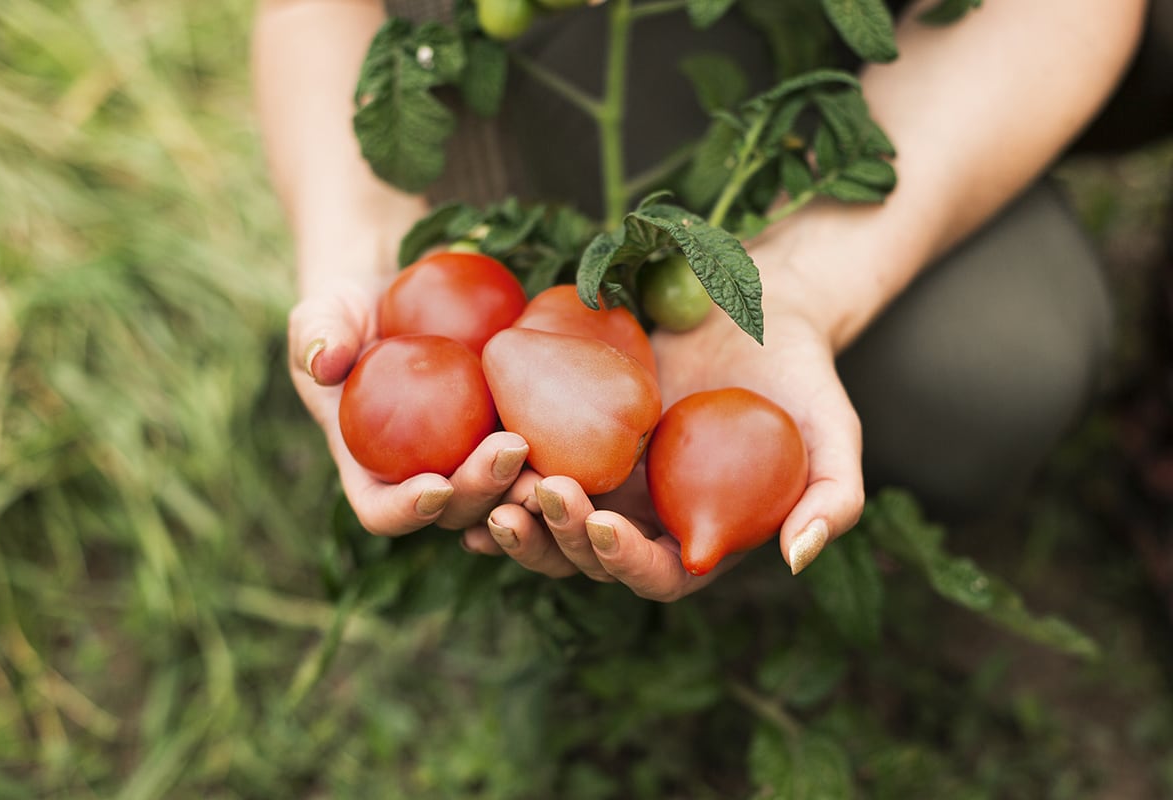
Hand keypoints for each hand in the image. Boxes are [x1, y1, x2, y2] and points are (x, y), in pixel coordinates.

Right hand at [288, 267, 531, 535]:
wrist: (400, 294)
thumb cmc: (350, 309)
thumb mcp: (323, 315)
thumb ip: (317, 336)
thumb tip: (325, 360)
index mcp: (368, 469)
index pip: (381, 510)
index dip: (406, 511)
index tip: (434, 485)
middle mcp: (422, 478)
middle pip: (454, 511)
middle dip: (483, 491)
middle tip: (512, 449)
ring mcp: (469, 460)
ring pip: (503, 496)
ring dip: (529, 487)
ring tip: (556, 460)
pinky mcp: (506, 433)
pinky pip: (536, 457)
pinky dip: (557, 455)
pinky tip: (582, 436)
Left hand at [462, 291, 863, 597]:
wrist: (758, 305)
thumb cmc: (803, 372)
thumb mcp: (836, 432)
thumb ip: (832, 500)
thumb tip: (795, 559)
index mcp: (702, 534)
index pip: (659, 577)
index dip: (626, 564)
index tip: (603, 522)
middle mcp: (648, 519)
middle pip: (590, 559)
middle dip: (557, 540)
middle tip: (535, 496)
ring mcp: (608, 481)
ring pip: (549, 525)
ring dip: (517, 520)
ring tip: (491, 490)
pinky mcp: (576, 437)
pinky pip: (530, 467)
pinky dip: (498, 475)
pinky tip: (472, 458)